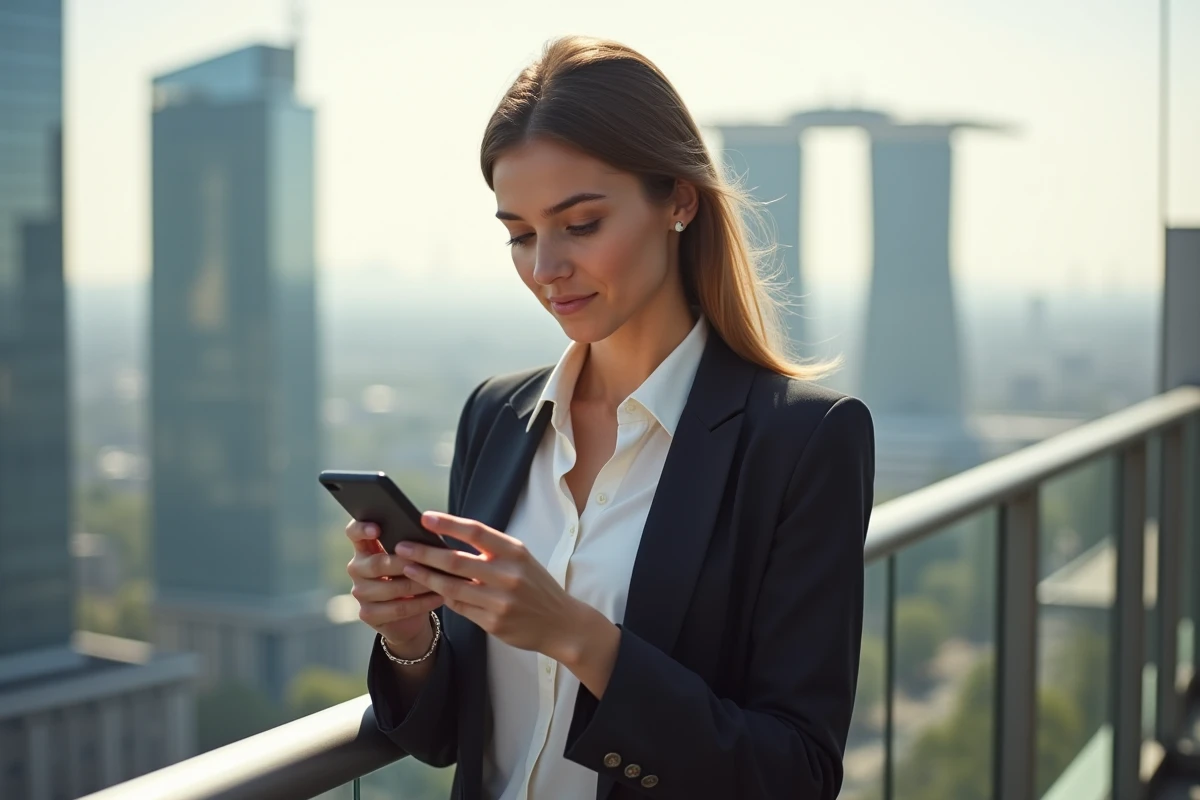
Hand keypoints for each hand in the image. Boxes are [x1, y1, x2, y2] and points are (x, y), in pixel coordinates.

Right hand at [345, 520, 443, 653]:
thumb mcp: (410, 558)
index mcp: (365, 548)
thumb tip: (427, 537)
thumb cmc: (411, 576)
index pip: (353, 532)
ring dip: (418, 584)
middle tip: (427, 561)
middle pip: (376, 563)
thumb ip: (410, 546)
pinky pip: (397, 608)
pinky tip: (438, 597)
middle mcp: (357, 568)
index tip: (377, 529)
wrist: (409, 616)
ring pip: (389, 588)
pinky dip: (421, 603)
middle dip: (404, 563)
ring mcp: (360, 592)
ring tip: (440, 580)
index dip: (362, 528)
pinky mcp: (367, 614)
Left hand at [397, 512, 588, 661]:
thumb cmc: (535, 586)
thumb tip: (449, 537)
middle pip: (455, 560)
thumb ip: (491, 550)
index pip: (475, 531)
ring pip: (452, 587)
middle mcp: (507, 575)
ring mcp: (500, 601)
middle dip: (424, 553)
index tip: (424, 518)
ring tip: (407, 569)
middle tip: (401, 547)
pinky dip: (443, 598)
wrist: (561, 623)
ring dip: (425, 577)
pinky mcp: (493, 623)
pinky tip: (431, 590)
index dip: (447, 523)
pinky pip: (460, 608)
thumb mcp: (521, 560)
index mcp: (515, 552)